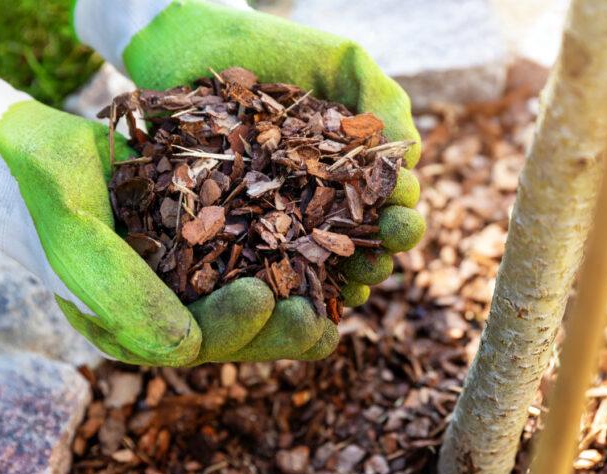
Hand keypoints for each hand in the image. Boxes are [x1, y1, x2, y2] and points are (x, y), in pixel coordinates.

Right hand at [0, 55, 334, 365]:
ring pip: (244, 302)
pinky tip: (319, 250)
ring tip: (334, 298)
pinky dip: (281, 259)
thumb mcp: (76, 236)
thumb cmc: (47, 190)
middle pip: (230, 333)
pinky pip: (244, 260)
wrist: (32, 145)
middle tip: (319, 317)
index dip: (234, 327)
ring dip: (290, 303)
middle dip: (277, 330)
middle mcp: (159, 308)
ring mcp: (179, 276)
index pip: (191, 343)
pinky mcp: (197, 241)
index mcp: (127, 324)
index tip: (265, 296)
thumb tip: (188, 348)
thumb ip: (122, 293)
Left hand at [75, 0, 426, 337]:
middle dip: (376, 257)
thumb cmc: (276, 49)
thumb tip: (411, 158)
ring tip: (346, 290)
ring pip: (318, 265)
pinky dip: (282, 285)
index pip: (389, 204)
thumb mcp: (342, 62)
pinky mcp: (232, 227)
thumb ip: (384, 100)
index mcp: (354, 168)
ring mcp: (277, 216)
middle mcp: (321, 199)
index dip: (400, 217)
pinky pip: (260, 265)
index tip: (398, 218)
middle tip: (378, 260)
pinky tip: (295, 297)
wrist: (196, 43)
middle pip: (360, 244)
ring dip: (338, 284)